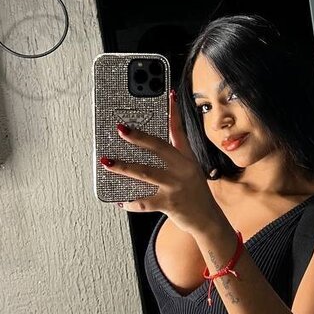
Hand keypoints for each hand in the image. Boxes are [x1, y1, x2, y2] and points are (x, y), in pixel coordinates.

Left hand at [100, 89, 222, 235]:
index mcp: (186, 157)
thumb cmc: (194, 191)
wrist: (206, 219)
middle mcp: (182, 169)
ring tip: (107, 162)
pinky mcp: (168, 203)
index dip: (173, 112)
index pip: (179, 130)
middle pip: (159, 148)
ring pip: (145, 173)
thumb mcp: (190, 167)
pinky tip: (119, 199)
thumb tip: (156, 134)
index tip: (167, 94)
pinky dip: (129, 201)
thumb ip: (175, 150)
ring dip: (123, 167)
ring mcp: (175, 186)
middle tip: (121, 128)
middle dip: (138, 137)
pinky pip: (143, 201)